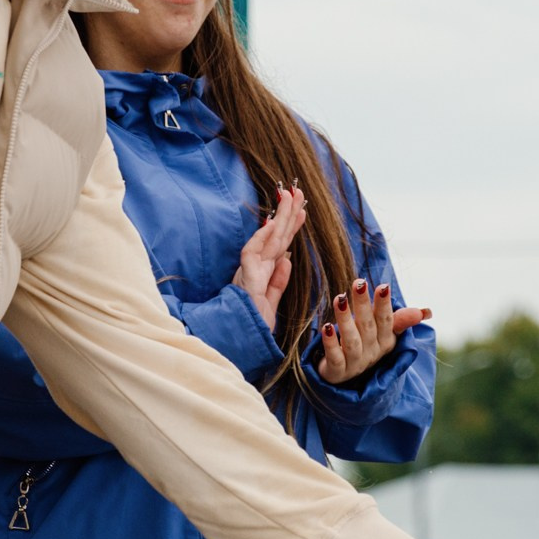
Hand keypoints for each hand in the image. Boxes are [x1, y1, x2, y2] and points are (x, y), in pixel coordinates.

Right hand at [230, 187, 305, 329]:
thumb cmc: (251, 328)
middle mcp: (256, 269)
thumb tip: (287, 260)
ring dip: (279, 218)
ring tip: (289, 197)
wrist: (237, 346)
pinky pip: (253, 254)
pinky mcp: (245, 279)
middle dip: (287, 213)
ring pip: (267, 240)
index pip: (279, 246)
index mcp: (262, 274)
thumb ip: (278, 283)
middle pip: (275, 237)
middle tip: (298, 192)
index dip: (290, 227)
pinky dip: (262, 238)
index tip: (301, 211)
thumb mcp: (270, 304)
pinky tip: (272, 223)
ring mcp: (249, 272)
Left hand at [319, 278, 430, 383]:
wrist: (346, 378)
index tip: (383, 286)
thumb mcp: (384, 334)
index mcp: (385, 341)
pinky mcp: (337, 372)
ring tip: (339, 299)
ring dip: (345, 320)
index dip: (384, 304)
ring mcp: (355, 363)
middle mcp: (372, 352)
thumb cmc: (366, 347)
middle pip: (368, 326)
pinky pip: (335, 358)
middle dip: (364, 304)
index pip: (386, 321)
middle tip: (358, 283)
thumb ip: (401, 320)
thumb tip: (427, 312)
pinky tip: (325, 327)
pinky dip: (331, 343)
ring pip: (351, 341)